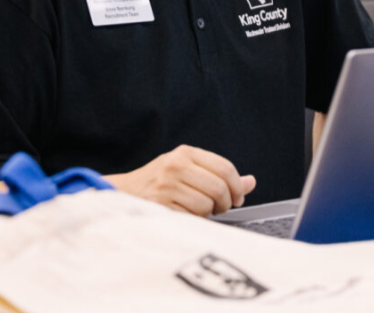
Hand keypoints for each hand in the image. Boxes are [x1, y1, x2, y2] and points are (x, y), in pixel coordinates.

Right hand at [106, 145, 256, 216]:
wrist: (122, 194)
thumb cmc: (160, 182)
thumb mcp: (189, 170)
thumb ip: (220, 174)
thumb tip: (251, 182)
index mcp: (185, 153)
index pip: (225, 167)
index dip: (236, 186)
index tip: (237, 197)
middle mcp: (175, 165)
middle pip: (219, 188)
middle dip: (225, 203)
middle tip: (220, 208)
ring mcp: (166, 185)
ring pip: (207, 205)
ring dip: (208, 214)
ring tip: (199, 210)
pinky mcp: (159, 205)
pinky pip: (191, 218)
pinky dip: (194, 221)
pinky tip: (186, 215)